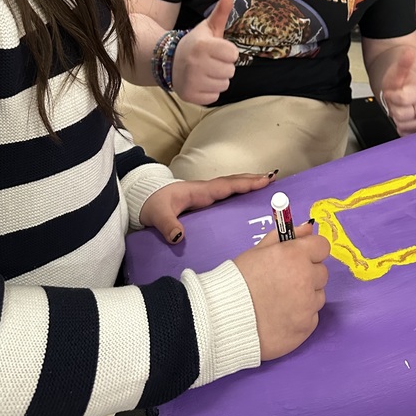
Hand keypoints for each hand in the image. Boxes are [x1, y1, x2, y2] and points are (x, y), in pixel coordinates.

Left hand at [139, 171, 275, 240]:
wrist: (142, 200)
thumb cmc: (151, 204)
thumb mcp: (158, 215)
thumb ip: (168, 225)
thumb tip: (179, 237)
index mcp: (200, 191)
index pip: (227, 185)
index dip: (246, 183)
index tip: (265, 180)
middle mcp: (205, 191)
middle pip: (233, 182)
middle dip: (253, 180)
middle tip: (273, 178)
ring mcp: (204, 195)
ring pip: (231, 187)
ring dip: (247, 184)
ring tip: (266, 184)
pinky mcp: (202, 202)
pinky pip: (225, 194)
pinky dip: (238, 192)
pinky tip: (245, 198)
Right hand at [172, 0, 239, 104]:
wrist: (168, 61)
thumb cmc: (196, 43)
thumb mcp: (207, 27)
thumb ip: (221, 12)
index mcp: (203, 46)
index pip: (234, 54)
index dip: (228, 52)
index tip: (217, 50)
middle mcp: (196, 64)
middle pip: (231, 71)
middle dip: (223, 66)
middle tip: (210, 61)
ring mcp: (192, 81)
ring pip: (224, 85)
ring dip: (217, 79)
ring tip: (205, 71)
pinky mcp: (189, 95)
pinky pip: (214, 96)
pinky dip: (210, 91)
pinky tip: (200, 81)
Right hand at [233, 223, 329, 360]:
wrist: (223, 318)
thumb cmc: (239, 280)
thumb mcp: (258, 251)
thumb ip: (287, 236)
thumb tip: (308, 228)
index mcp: (295, 256)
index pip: (322, 247)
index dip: (311, 251)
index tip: (300, 257)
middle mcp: (306, 279)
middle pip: (322, 272)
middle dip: (308, 274)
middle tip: (285, 280)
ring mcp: (307, 306)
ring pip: (318, 296)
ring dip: (306, 296)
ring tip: (280, 300)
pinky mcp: (305, 328)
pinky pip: (311, 317)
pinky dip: (301, 316)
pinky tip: (281, 316)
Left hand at [379, 48, 415, 134]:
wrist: (408, 89)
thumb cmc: (403, 82)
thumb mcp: (398, 71)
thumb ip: (403, 63)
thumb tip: (408, 52)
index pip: (402, 99)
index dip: (391, 96)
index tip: (390, 92)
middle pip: (401, 115)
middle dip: (394, 108)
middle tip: (395, 102)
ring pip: (404, 127)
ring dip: (398, 119)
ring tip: (400, 109)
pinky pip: (408, 135)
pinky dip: (402, 130)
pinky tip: (402, 121)